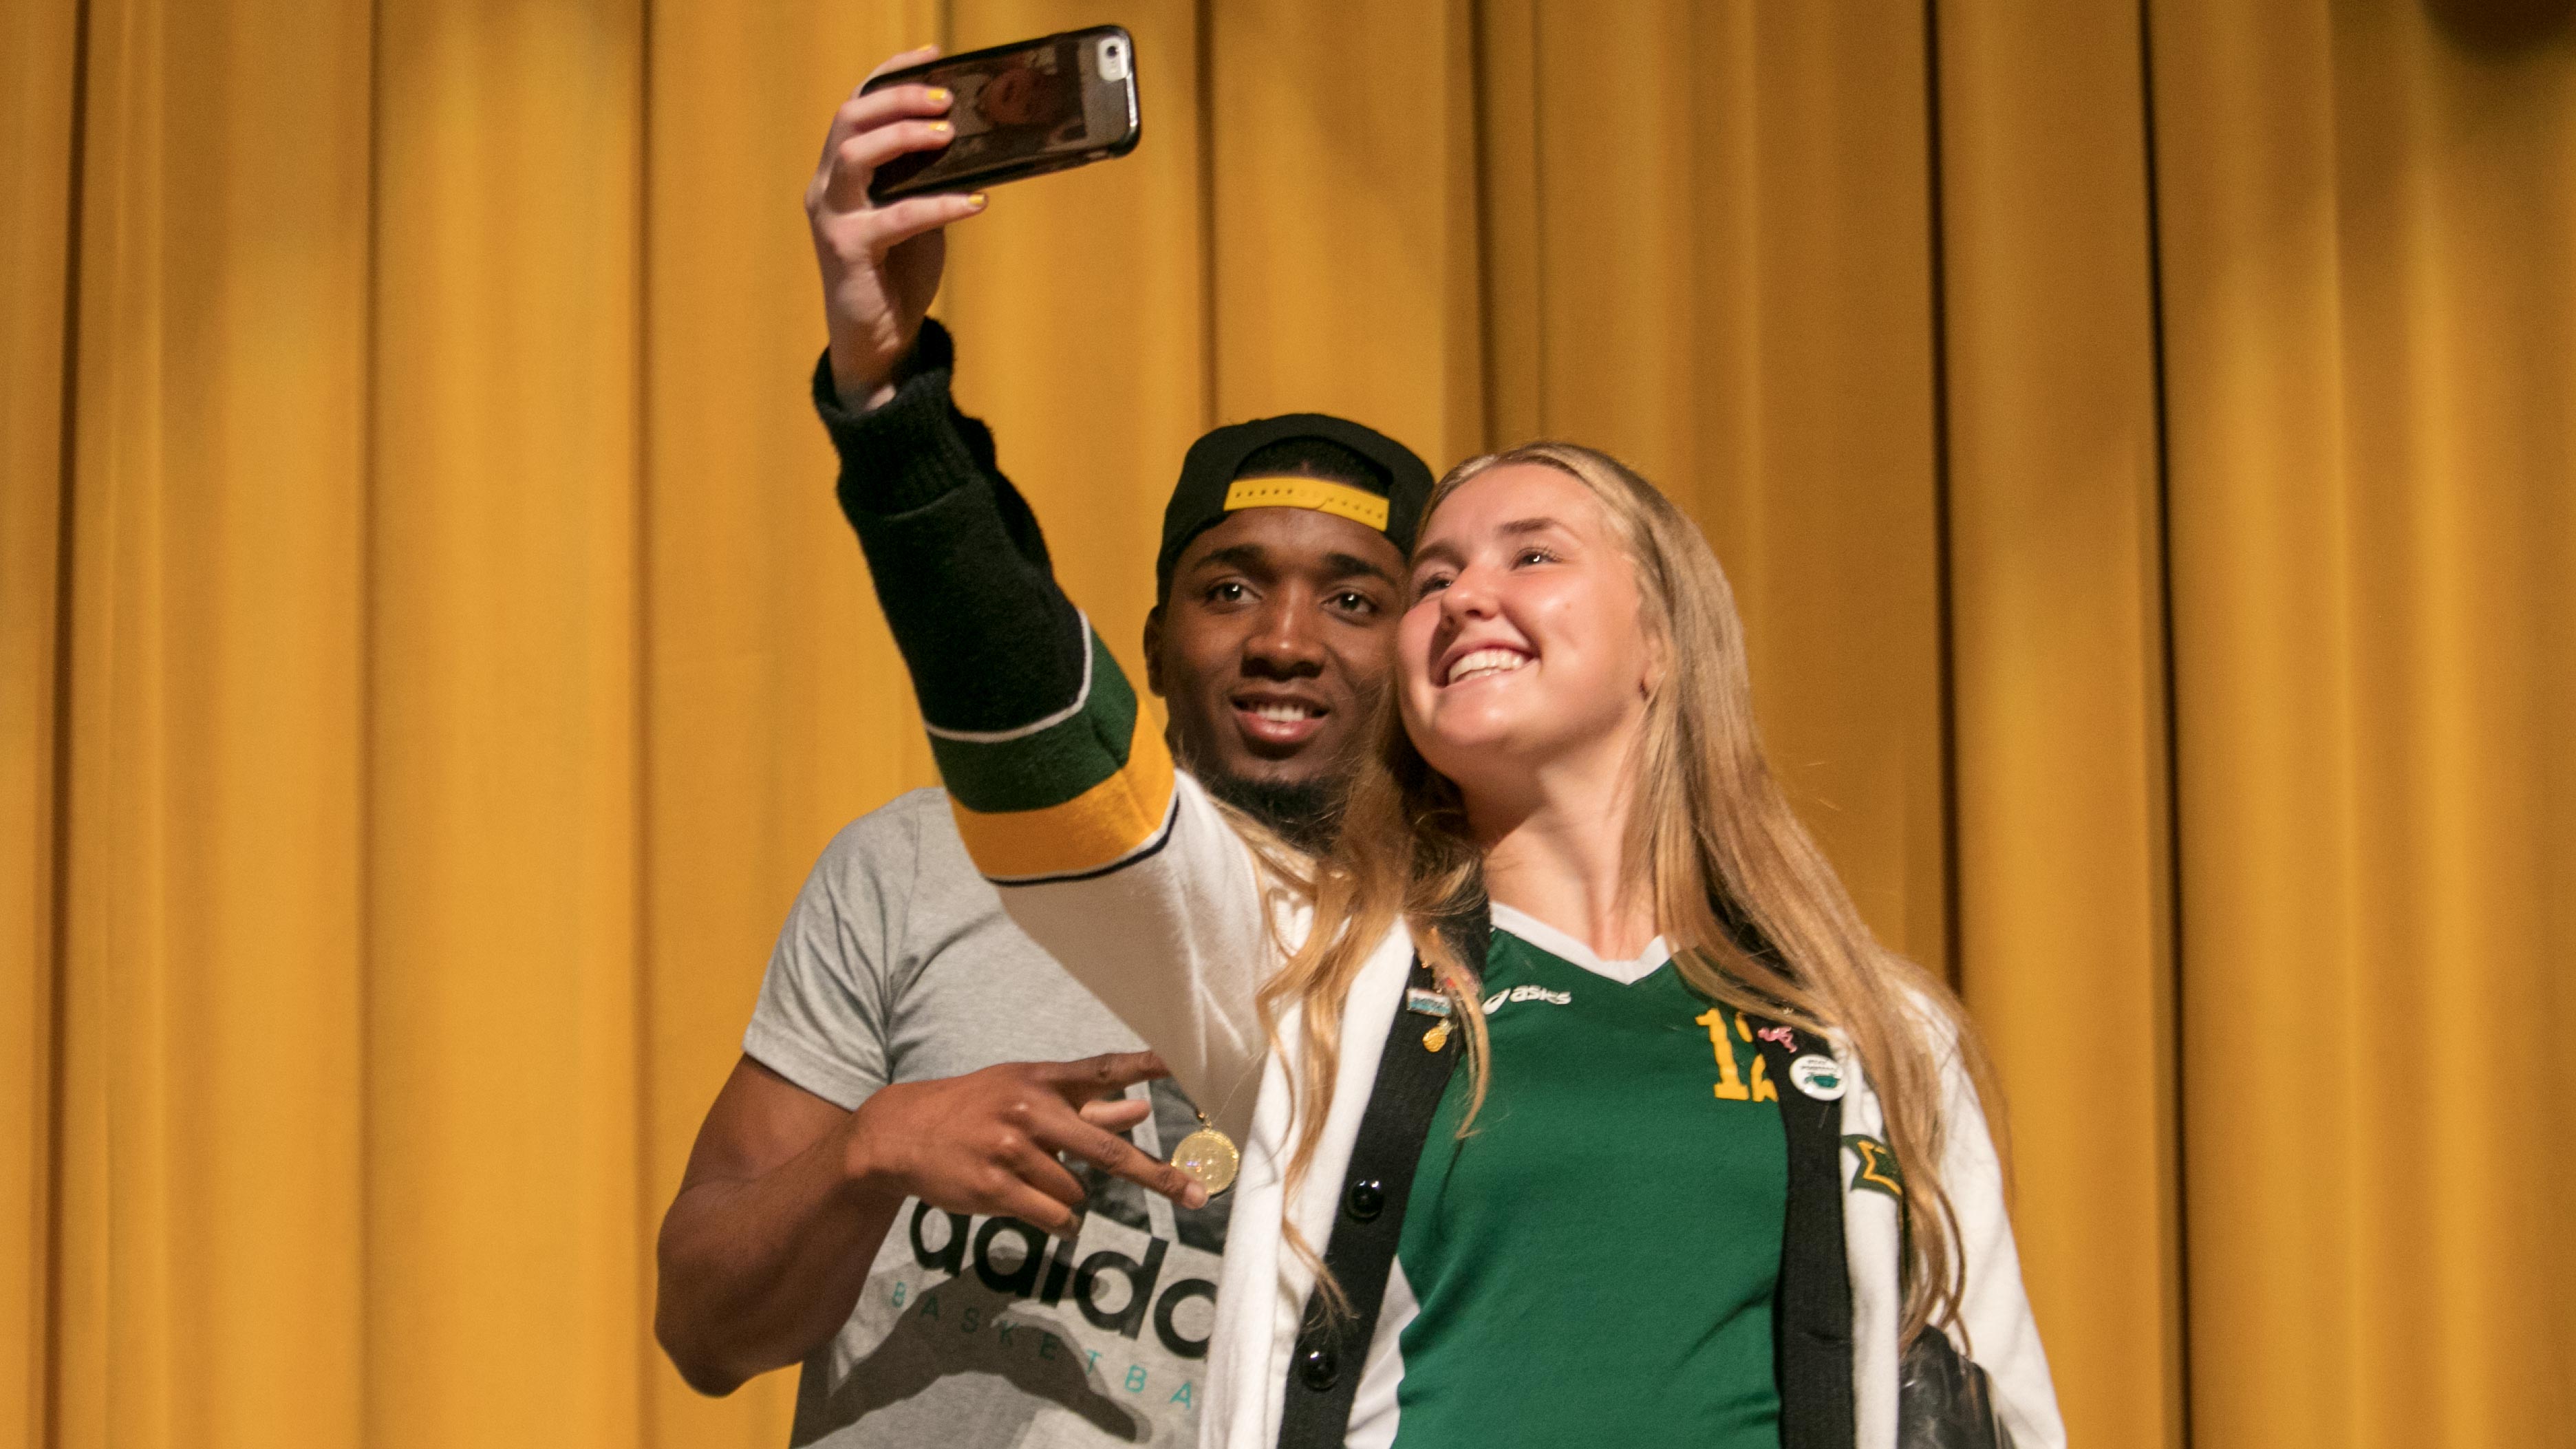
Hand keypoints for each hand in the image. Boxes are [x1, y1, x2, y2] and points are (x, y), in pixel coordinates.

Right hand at [805, 46, 990, 408]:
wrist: (879, 342)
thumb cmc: (897, 275)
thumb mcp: (917, 215)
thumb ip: (927, 180)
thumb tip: (971, 143)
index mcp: (841, 173)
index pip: (856, 107)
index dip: (890, 77)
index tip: (932, 55)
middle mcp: (827, 187)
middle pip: (849, 120)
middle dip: (897, 99)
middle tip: (945, 99)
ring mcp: (831, 217)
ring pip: (853, 155)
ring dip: (903, 137)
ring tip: (948, 136)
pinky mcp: (846, 250)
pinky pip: (894, 216)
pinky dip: (938, 205)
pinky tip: (975, 202)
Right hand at [842, 1052, 1211, 1235]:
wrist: (902, 1133)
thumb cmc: (977, 1110)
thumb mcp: (1025, 1094)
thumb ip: (1083, 1104)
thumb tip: (1141, 1109)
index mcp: (1042, 1080)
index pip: (1104, 1069)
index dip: (1146, 1068)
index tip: (1184, 1066)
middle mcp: (1030, 1110)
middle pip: (1109, 1151)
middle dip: (1158, 1176)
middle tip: (1196, 1195)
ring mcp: (1011, 1150)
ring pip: (1077, 1190)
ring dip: (1072, 1197)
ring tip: (1040, 1185)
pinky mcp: (994, 1188)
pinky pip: (1053, 1216)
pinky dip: (1062, 1222)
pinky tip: (1052, 1217)